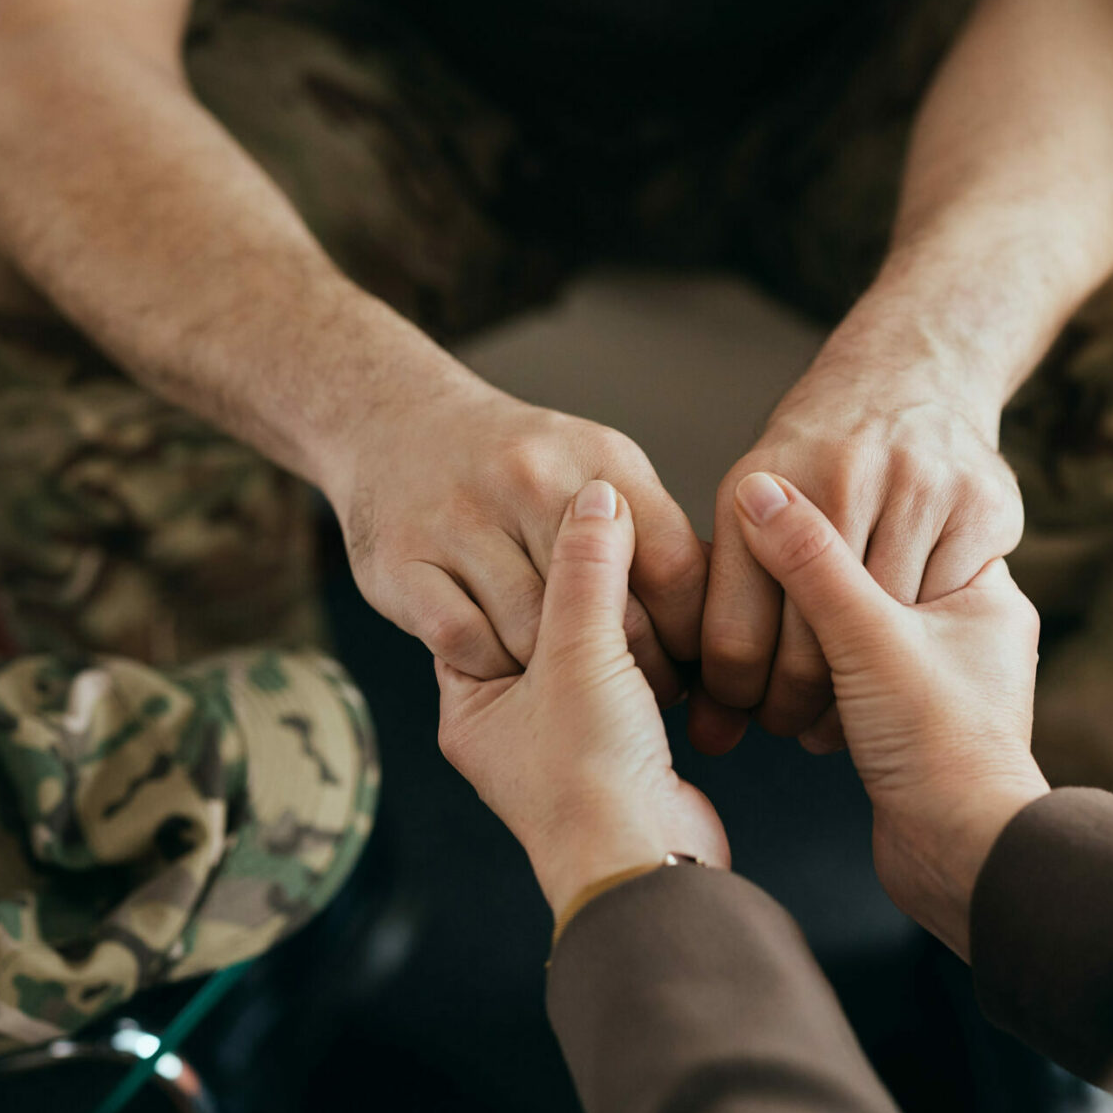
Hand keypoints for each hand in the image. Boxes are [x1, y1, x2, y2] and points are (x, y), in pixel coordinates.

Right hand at [327, 373, 707, 704]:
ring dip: (556, 676)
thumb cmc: (513, 464)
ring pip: (535, 639)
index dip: (690, 634)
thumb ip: (650, 532)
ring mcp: (462, 520)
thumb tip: (719, 609)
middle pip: (610, 616)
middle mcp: (532, 481)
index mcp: (601, 461)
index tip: (692, 666)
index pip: (675, 570)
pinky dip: (490, 664)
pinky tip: (503, 662)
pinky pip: (466, 644)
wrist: (392, 422)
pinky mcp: (404, 563)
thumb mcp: (595, 468)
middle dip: (634, 669)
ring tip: (570, 682)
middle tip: (638, 690)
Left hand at [435, 480, 729, 916]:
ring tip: (652, 580)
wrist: (646, 866)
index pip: (481, 606)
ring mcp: (570, 740)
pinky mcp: (625, 750)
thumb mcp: (580, 654)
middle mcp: (513, 723)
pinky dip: (656, 657)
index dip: (518, 556)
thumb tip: (597, 495)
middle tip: (613, 531)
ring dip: (627, 621)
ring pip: (594, 652)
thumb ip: (586, 570)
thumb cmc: (590, 778)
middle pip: (542, 624)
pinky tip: (678, 629)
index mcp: (473, 704)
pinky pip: (634, 682)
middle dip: (582, 585)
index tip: (553, 509)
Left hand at [698, 353, 1022, 752]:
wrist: (913, 372)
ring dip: (864, 691)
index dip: (735, 698)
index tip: (740, 716)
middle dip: (796, 707)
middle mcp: (841, 478)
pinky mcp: (982, 503)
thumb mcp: (750, 500)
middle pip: (812, 651)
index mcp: (760, 485)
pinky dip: (926, 645)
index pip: (735, 638)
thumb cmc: (819, 462)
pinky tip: (907, 658)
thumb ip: (727, 599)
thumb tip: (706, 730)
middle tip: (793, 727)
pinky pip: (947, 610)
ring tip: (846, 705)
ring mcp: (919, 486)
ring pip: (885, 638)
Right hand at [730, 471, 1048, 954]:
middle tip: (757, 587)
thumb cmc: (940, 746)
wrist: (963, 859)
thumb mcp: (868, 637)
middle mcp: (969, 632)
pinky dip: (812, 687)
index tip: (773, 519)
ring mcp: (938, 682)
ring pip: (853, 637)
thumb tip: (758, 491)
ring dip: (804, 649)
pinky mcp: (905, 727)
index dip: (831, 523)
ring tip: (765, 659)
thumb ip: (811, 562)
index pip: (899, 528)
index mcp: (984, 592)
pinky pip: (846, 684)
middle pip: (871, 582)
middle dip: (810, 597)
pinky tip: (781, 695)